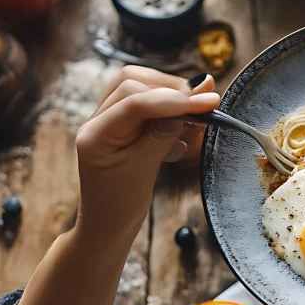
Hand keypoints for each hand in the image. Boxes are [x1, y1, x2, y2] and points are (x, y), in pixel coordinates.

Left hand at [75, 67, 219, 241]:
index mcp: (96, 135)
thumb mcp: (145, 170)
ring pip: (137, 84)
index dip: (175, 99)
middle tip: (204, 102)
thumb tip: (191, 105)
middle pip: (132, 81)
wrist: (107, 222)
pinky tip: (182, 117)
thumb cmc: (121, 203)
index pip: (136, 101)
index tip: (209, 102)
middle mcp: (97, 120)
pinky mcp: (121, 121)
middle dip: (171, 88)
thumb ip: (164, 134)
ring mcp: (107, 118)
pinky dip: (166, 102)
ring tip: (195, 108)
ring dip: (169, 91)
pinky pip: (143, 98)